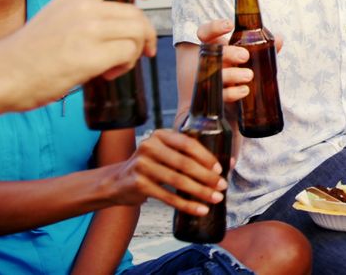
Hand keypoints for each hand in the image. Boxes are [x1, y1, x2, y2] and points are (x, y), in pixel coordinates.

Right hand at [0, 0, 156, 110]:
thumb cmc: (24, 55)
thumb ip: (83, 15)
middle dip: (144, 35)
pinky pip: (128, 53)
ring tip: (115, 66)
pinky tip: (107, 74)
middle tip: (136, 52)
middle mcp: (83, 7)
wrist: (0, 75)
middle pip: (135, 12)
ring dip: (134, 52)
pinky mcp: (91, 56)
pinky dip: (125, 66)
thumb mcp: (54, 18)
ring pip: (137, 32)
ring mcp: (88, 30)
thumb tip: (114, 28)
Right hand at [103, 129, 226, 215]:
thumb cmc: (150, 166)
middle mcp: (149, 147)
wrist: (117, 182)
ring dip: (200, 192)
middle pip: (184, 163)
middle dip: (207, 176)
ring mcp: (142, 166)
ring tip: (215, 199)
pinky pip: (168, 197)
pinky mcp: (138, 184)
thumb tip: (229, 163)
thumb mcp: (165, 154)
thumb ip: (189, 156)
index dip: (206, 157)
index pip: (188, 143)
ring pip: (178, 181)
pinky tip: (200, 210)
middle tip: (222, 186)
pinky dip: (186, 205)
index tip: (220, 169)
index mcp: (160, 135)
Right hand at [194, 20, 284, 104]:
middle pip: (210, 54)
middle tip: (244, 55)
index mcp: (214, 47)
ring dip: (232, 75)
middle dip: (227, 53)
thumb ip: (261, 47)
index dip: (214, 27)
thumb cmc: (235, 69)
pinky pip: (220, 95)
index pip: (205, 33)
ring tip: (249, 75)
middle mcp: (207, 61)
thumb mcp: (246, 56)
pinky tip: (244, 90)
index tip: (230, 25)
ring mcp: (208, 79)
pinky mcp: (213, 97)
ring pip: (213, 75)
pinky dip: (233, 93)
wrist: (224, 96)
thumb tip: (279, 39)